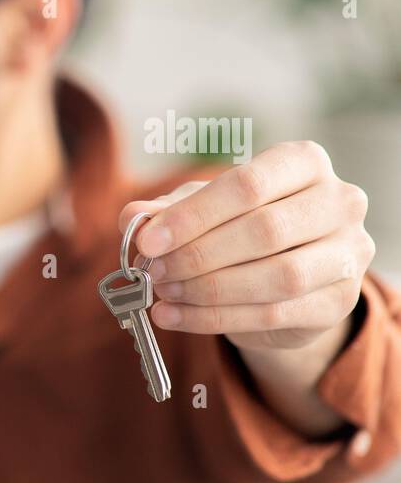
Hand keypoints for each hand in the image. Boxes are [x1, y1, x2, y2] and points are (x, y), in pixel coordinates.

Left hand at [118, 141, 373, 353]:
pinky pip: (273, 314)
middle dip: (198, 255)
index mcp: (304, 163)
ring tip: (164, 293)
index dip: (192, 216)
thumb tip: (132, 217)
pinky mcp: (340, 302)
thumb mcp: (200, 209)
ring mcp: (349, 254)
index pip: (247, 184)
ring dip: (208, 289)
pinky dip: (213, 319)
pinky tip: (174, 316)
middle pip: (264, 230)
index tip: (147, 241)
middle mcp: (340, 202)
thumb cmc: (239, 226)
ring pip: (277, 277)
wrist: (284, 279)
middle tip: (154, 271)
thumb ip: (166, 209)